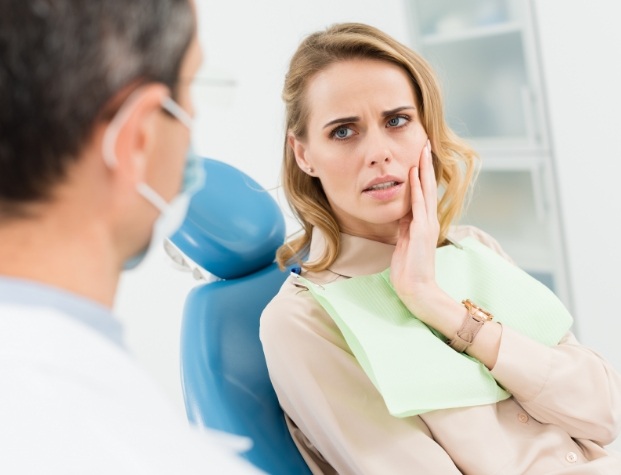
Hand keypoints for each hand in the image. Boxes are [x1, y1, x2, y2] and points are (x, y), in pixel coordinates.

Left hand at [390, 139, 440, 314]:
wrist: (416, 288)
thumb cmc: (409, 268)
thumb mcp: (404, 241)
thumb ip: (404, 225)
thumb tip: (401, 212)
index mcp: (423, 222)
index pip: (423, 192)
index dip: (421, 173)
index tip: (419, 155)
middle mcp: (428, 220)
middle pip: (428, 187)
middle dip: (425, 165)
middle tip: (425, 144)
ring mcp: (426, 225)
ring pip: (425, 192)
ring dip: (423, 171)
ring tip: (422, 152)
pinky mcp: (421, 232)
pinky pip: (418, 207)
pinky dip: (417, 190)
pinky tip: (414, 176)